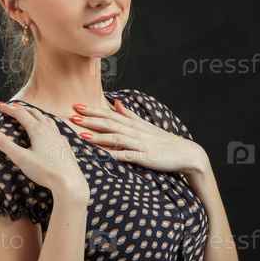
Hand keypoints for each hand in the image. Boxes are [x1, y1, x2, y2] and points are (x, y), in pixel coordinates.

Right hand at [0, 102, 89, 197]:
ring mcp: (59, 137)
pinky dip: (47, 123)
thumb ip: (4, 144)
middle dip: (21, 109)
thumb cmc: (46, 172)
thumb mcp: (21, 158)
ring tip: (29, 114)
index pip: (21, 114)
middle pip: (34, 113)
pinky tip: (49, 130)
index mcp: (38, 130)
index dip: (8, 109)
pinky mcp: (64, 145)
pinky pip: (55, 128)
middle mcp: (50, 130)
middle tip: (11, 108)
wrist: (70, 183)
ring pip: (46, 119)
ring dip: (35, 114)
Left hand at [72, 99, 207, 174]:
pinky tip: (101, 154)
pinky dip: (113, 154)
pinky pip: (126, 155)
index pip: (110, 114)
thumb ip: (130, 115)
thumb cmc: (163, 141)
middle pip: (109, 123)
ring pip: (115, 138)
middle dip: (90, 120)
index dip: (93, 110)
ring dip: (98, 136)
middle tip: (72, 116)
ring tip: (82, 134)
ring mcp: (139, 144)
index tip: (76, 105)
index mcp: (133, 124)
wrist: (186, 154)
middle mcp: (135, 131)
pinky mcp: (144, 157)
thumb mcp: (146, 126)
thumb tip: (117, 103)